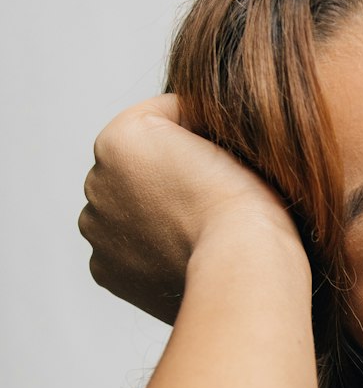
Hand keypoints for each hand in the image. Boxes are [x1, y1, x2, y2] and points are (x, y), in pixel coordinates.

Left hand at [79, 95, 299, 323]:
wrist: (240, 264)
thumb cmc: (242, 203)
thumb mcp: (226, 134)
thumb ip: (191, 123)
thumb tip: (187, 138)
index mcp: (118, 139)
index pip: (162, 117)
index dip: (199, 132)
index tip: (222, 158)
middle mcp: (95, 181)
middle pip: (136, 167)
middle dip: (164, 176)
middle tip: (207, 199)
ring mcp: (97, 230)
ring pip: (126, 210)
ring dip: (151, 214)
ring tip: (194, 231)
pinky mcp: (105, 270)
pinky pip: (125, 250)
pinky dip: (147, 251)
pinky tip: (179, 255)